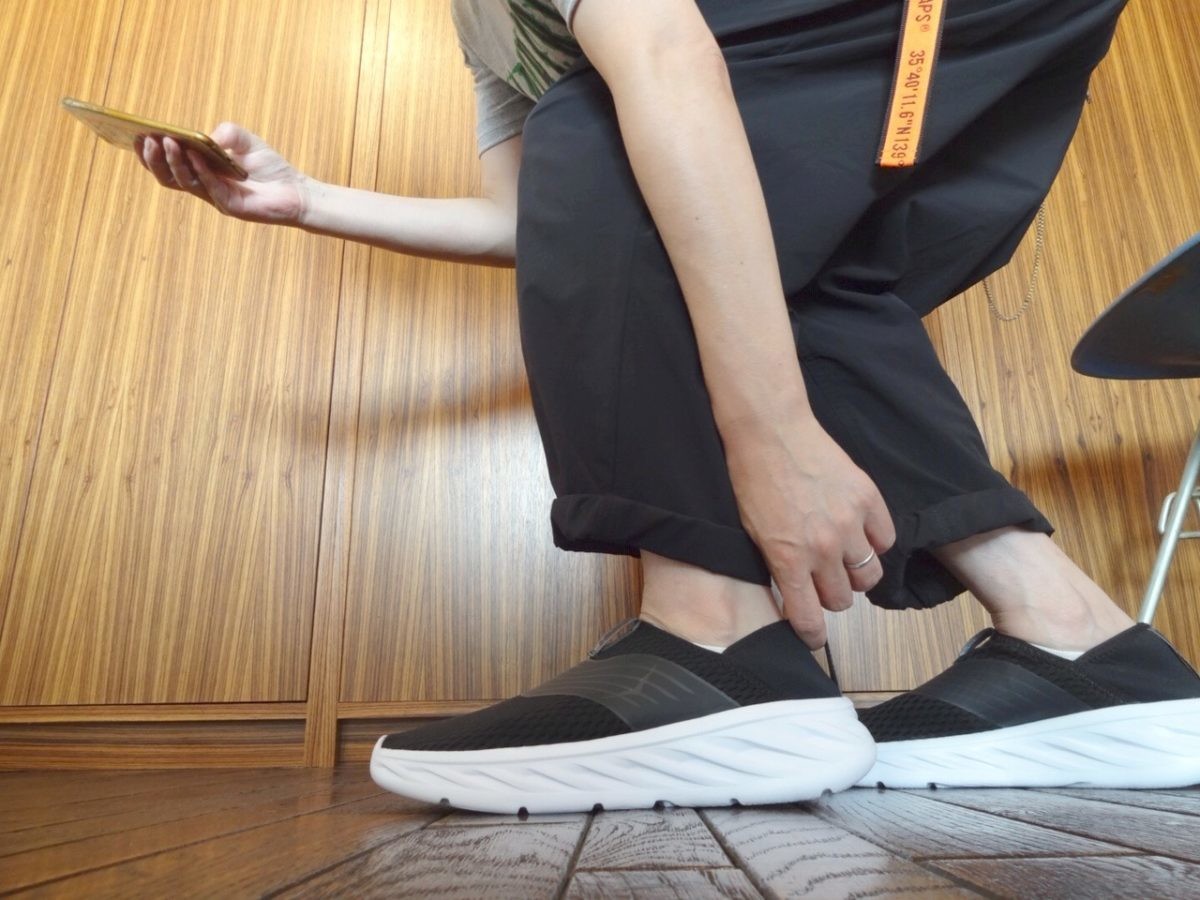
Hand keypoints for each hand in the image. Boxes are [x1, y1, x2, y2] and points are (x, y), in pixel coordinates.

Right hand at [134, 123, 307, 225]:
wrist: (295, 191)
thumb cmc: (268, 167)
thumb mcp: (245, 140)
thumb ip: (226, 132)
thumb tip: (205, 136)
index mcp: (201, 171)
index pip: (168, 164)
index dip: (150, 152)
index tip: (136, 134)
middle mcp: (204, 186)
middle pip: (169, 176)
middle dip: (155, 157)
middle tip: (146, 138)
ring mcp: (216, 197)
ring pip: (185, 183)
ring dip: (173, 161)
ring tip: (166, 141)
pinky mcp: (231, 206)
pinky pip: (210, 187)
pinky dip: (200, 170)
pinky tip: (195, 155)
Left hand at [724, 412, 895, 648]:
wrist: (770, 430)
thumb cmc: (752, 479)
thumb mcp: (754, 533)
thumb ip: (778, 566)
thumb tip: (794, 594)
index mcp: (788, 560)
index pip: (809, 618)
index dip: (811, 634)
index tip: (813, 636)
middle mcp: (822, 548)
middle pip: (842, 600)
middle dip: (830, 596)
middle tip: (822, 581)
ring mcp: (849, 524)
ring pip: (869, 576)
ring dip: (855, 573)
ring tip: (843, 558)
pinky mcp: (868, 499)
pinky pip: (885, 540)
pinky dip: (874, 542)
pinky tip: (859, 532)